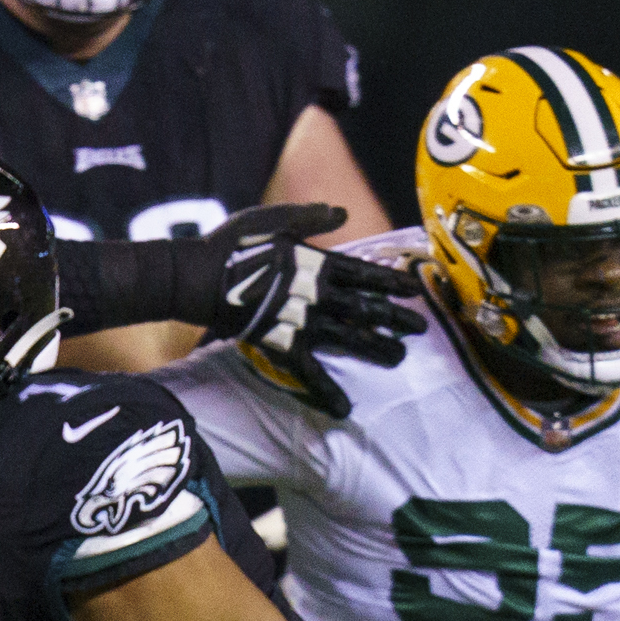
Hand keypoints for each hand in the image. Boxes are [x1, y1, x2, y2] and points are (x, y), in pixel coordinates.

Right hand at [210, 203, 424, 372]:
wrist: (198, 277)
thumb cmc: (232, 245)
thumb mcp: (273, 220)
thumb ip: (310, 218)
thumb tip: (342, 212)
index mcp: (316, 263)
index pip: (365, 273)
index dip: (392, 281)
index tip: (415, 288)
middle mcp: (316, 295)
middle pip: (366, 309)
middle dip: (396, 318)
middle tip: (421, 328)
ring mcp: (302, 322)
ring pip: (350, 339)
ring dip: (376, 349)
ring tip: (400, 358)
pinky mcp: (282, 344)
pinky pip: (309, 372)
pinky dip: (327, 391)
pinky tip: (345, 409)